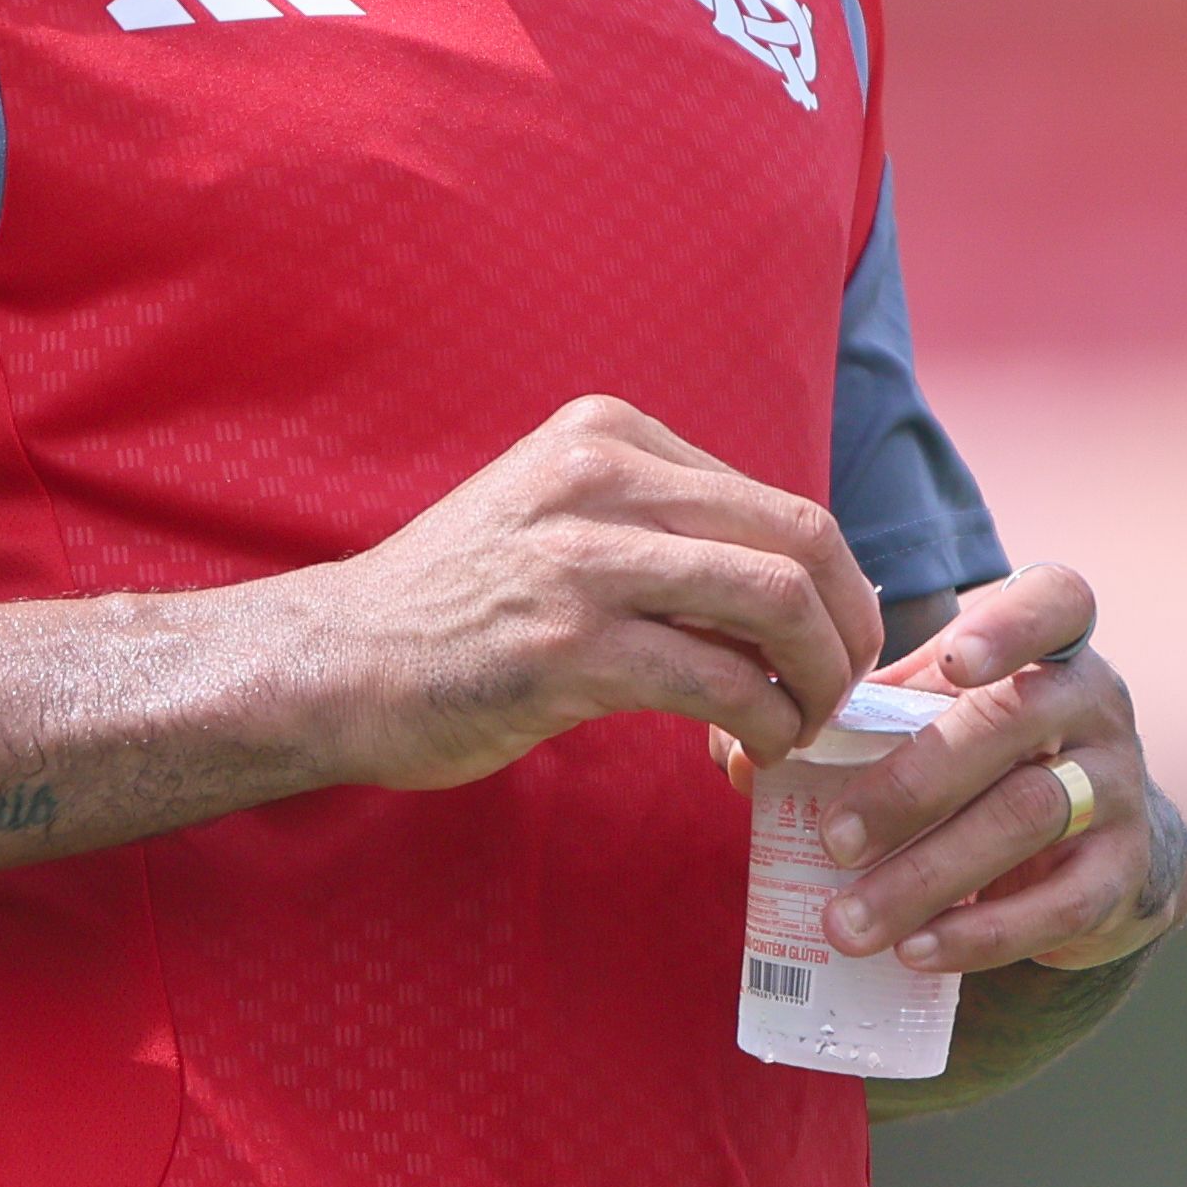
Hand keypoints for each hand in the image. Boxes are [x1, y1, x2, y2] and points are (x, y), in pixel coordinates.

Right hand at [283, 394, 887, 794]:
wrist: (336, 660)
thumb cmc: (459, 604)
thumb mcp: (559, 519)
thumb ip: (661, 532)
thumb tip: (797, 597)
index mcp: (608, 435)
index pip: (775, 503)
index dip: (831, 588)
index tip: (824, 651)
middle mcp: (601, 477)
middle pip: (799, 541)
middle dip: (850, 628)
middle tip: (841, 692)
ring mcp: (583, 559)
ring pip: (775, 603)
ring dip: (817, 681)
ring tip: (800, 726)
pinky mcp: (568, 646)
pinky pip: (719, 682)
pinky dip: (763, 724)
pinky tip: (747, 751)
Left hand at [811, 564, 1186, 978]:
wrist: (1101, 845)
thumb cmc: (988, 757)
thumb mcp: (935, 718)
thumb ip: (849, 719)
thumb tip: (731, 754)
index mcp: (1048, 647)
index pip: (1058, 602)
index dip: (1011, 625)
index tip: (952, 662)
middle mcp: (1096, 704)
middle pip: (1012, 722)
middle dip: (912, 784)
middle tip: (832, 840)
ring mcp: (1119, 786)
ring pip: (1029, 816)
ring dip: (929, 874)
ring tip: (850, 923)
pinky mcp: (1125, 871)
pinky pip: (1062, 903)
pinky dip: (984, 933)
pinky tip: (918, 952)